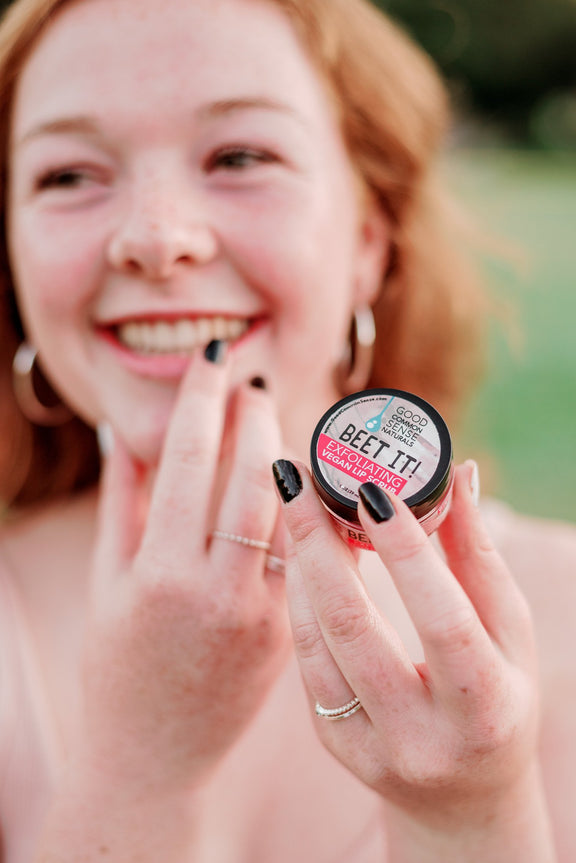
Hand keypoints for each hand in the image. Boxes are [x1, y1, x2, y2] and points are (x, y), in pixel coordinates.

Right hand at [77, 352, 289, 794]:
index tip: (212, 359)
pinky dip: (304, 510)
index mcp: (160, 575)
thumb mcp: (107, 580)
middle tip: (252, 384)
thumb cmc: (118, 663)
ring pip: (292, 514)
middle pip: (252, 478)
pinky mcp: (292, 632)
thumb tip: (127, 431)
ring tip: (277, 425)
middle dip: (256, 418)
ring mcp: (264, 615)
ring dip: (288, 458)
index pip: (189, 461)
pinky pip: (306, 554)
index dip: (202, 400)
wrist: (156, 755)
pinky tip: (300, 479)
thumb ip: (122, 502)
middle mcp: (217, 592)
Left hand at [275, 460, 547, 840]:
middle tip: (298, 477)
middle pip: (354, 627)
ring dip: (298, 564)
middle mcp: (422, 738)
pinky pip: (304, 662)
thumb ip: (479, 555)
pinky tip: (297, 556)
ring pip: (315, 642)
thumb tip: (457, 474)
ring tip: (292, 503)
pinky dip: (297, 601)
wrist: (465, 797)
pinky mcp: (333, 745)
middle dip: (319, 541)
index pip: (443, 621)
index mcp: (483, 708)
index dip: (406, 553)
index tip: (370, 487)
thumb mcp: (508, 632)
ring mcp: (370, 747)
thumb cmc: (499, 696)